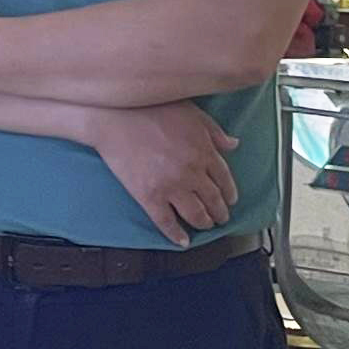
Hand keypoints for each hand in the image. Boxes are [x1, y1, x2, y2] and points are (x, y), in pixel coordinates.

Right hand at [93, 102, 237, 246]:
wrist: (115, 115)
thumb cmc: (152, 107)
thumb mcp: (192, 113)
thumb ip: (214, 131)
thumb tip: (234, 145)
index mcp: (204, 151)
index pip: (225, 179)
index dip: (230, 193)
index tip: (231, 200)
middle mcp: (192, 172)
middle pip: (213, 200)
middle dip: (220, 212)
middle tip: (221, 218)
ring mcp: (170, 187)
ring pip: (195, 214)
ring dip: (204, 223)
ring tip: (205, 226)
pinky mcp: (149, 197)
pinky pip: (166, 223)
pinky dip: (177, 235)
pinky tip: (183, 241)